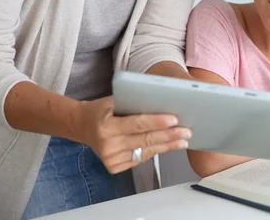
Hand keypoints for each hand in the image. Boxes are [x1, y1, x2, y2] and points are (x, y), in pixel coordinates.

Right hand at [75, 96, 191, 173]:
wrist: (83, 126)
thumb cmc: (102, 110)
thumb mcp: (113, 101)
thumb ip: (134, 103)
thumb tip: (163, 103)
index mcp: (106, 126)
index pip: (137, 124)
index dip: (157, 122)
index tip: (175, 119)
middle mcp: (108, 146)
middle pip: (145, 140)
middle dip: (169, 135)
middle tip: (186, 131)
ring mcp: (111, 159)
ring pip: (146, 151)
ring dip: (167, 146)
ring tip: (183, 140)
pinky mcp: (115, 167)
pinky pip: (141, 158)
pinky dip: (156, 151)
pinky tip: (168, 146)